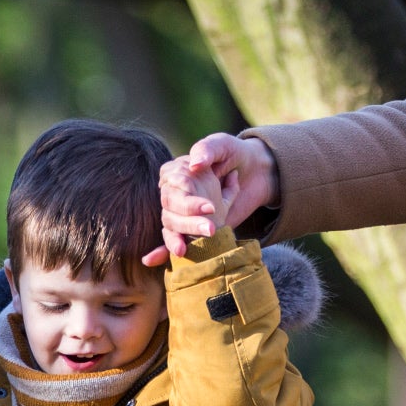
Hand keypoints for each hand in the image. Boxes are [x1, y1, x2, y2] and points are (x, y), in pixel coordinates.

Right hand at [157, 134, 277, 257]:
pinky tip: (149, 260)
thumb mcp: (223, 146)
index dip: (179, 186)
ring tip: (196, 241)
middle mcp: (177, 192)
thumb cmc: (235, 155)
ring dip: (181, 233)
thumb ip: (208, 150)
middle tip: (212, 217)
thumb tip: (194, 165)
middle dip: (189, 213)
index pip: (169, 178)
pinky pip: (171, 240)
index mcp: (179, 170)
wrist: (256, 173)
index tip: (196, 193)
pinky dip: (159, 251)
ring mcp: (183, 212)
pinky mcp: (191, 228)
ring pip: (171, 224)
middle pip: (171, 205)